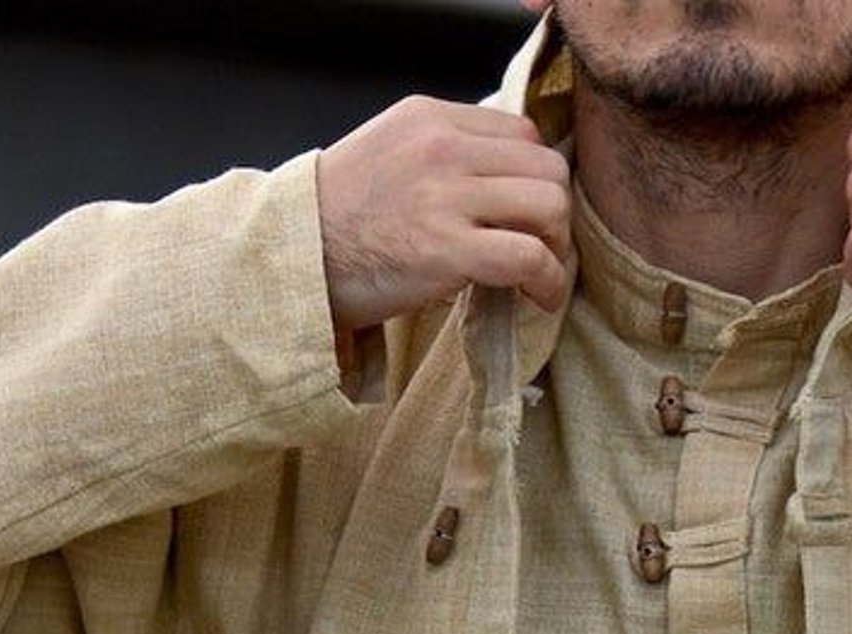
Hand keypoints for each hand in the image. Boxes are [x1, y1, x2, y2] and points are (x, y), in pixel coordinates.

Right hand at [317, 96, 572, 332]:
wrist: (294, 257)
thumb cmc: (339, 218)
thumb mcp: (389, 154)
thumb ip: (442, 153)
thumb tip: (498, 179)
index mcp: (430, 118)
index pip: (522, 134)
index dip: (535, 178)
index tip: (528, 214)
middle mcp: (443, 148)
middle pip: (546, 167)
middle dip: (555, 214)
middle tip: (542, 248)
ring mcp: (446, 197)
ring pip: (548, 206)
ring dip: (556, 247)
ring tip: (540, 275)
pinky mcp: (448, 250)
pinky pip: (529, 258)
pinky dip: (549, 282)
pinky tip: (540, 298)